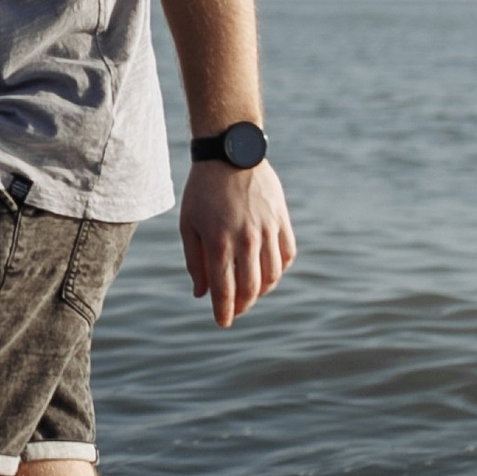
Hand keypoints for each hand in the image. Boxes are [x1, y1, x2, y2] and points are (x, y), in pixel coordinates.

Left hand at [180, 157, 293, 323]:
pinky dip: (280, 269)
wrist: (230, 153)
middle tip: (235, 310)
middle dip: (243, 305)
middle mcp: (246, 239)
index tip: (222, 322)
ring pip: (273, 275)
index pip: (225, 290)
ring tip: (251, 292)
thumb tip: (200, 293)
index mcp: (219, 242)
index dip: (224, 311)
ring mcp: (267, 229)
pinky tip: (268, 271)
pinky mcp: (282, 219)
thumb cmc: (202, 190)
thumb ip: (194, 261)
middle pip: (251, 288)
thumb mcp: (189, 225)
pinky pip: (287, 254)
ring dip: (262, 290)